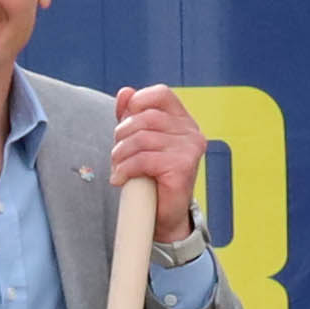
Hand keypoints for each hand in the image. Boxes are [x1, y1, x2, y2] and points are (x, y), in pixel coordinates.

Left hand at [106, 90, 209, 237]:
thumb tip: (125, 92)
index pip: (161, 94)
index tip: (124, 122)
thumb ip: (132, 116)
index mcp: (183, 121)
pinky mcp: (182, 168)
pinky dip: (125, 169)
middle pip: (145, 118)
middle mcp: (192, 133)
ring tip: (119, 168)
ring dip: (120, 155)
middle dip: (122, 135)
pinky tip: (121, 179)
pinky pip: (143, 159)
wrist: (164, 215)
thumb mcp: (139, 142)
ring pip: (141, 138)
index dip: (138, 102)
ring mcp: (189, 150)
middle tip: (118, 155)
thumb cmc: (152, 177)